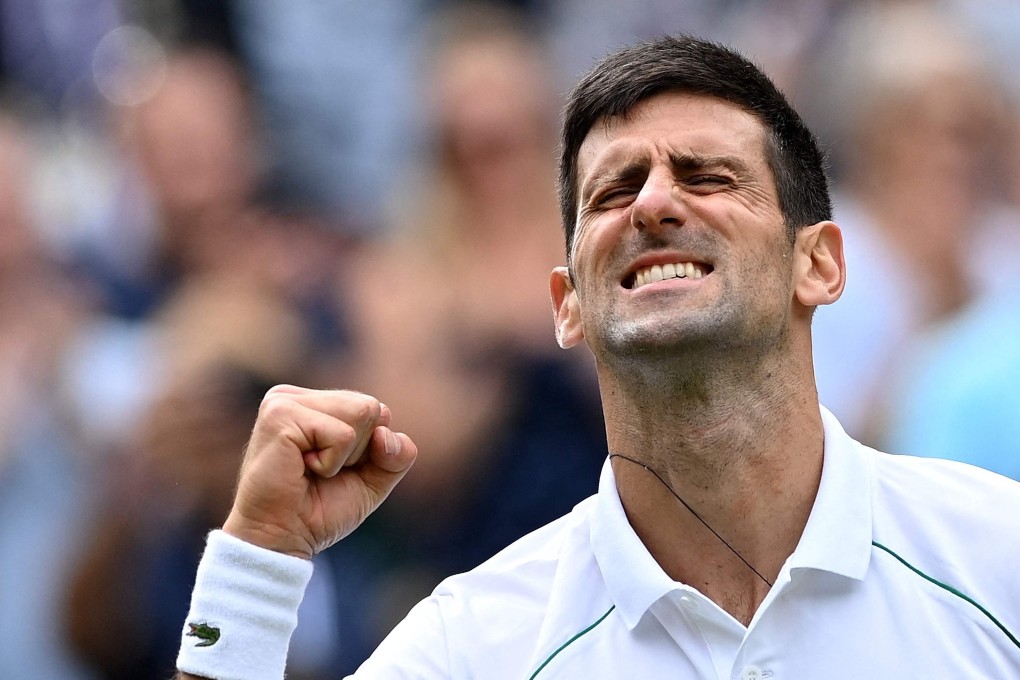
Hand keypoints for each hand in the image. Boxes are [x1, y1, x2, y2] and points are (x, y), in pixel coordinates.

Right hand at [221, 385, 417, 558]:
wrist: (281, 540)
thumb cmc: (319, 510)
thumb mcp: (372, 479)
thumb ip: (397, 454)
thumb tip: (386, 434)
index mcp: (312, 402)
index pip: (373, 409)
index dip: (368, 449)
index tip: (333, 470)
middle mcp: (295, 395)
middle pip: (370, 408)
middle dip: (358, 451)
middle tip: (320, 472)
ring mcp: (284, 401)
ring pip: (361, 413)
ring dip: (344, 456)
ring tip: (310, 469)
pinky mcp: (280, 416)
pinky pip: (342, 435)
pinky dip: (331, 463)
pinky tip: (300, 469)